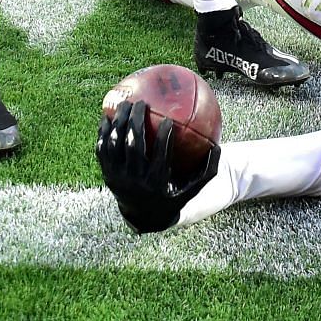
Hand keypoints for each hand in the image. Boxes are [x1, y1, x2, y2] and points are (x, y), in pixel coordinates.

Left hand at [96, 100, 221, 233]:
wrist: (144, 217)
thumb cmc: (172, 196)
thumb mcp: (192, 189)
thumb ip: (207, 170)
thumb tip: (218, 147)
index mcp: (156, 183)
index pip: (160, 157)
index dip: (164, 137)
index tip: (169, 119)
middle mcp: (135, 181)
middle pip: (134, 147)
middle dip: (136, 122)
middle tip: (142, 103)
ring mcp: (118, 178)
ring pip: (115, 146)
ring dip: (119, 123)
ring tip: (125, 104)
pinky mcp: (107, 175)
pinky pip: (102, 150)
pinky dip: (104, 133)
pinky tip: (107, 116)